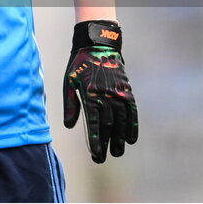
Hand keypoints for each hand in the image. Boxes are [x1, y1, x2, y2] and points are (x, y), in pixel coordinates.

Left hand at [63, 20, 138, 162]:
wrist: (98, 44)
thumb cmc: (79, 64)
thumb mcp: (69, 81)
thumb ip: (70, 104)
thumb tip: (70, 125)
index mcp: (90, 95)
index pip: (94, 124)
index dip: (95, 141)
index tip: (96, 154)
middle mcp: (106, 96)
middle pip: (108, 126)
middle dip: (106, 145)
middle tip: (103, 159)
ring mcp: (118, 93)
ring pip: (121, 122)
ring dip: (120, 139)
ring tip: (117, 152)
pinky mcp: (126, 90)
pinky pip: (132, 111)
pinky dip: (133, 125)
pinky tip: (131, 139)